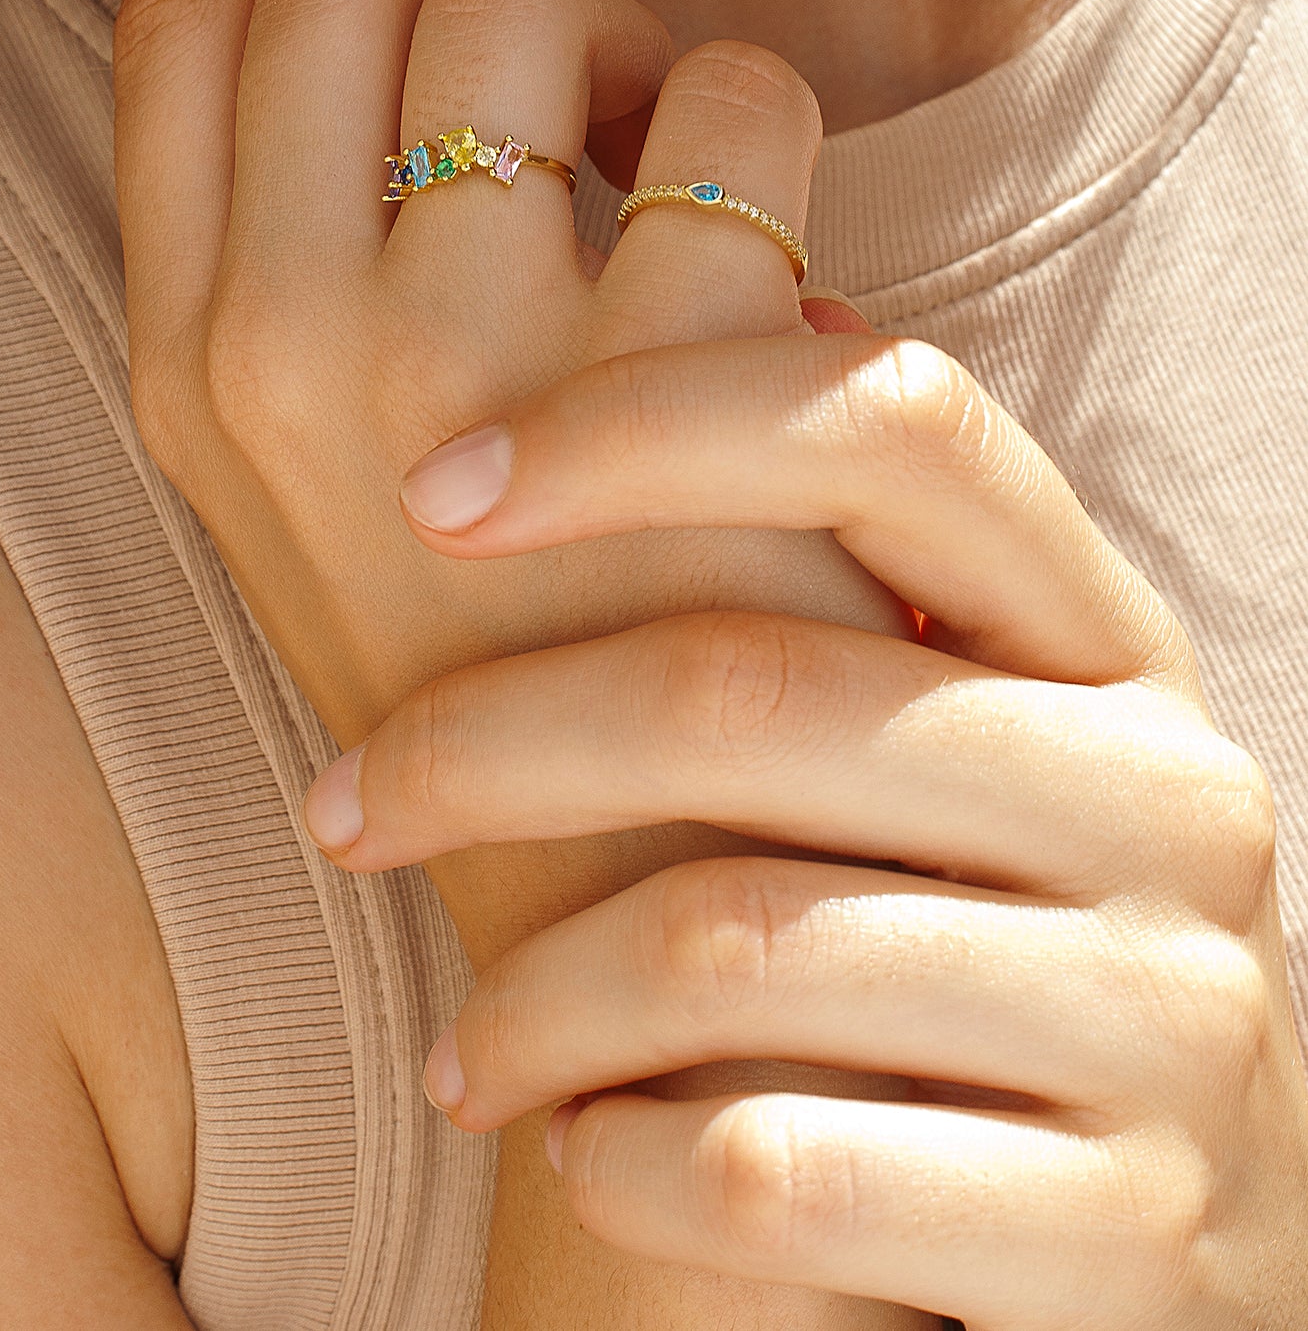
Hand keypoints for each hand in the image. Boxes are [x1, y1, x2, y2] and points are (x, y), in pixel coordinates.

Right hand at [112, 0, 908, 774]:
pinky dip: (773, 129)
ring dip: (630, 29)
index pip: (179, 20)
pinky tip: (773, 249)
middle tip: (573, 70)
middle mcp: (280, 345)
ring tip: (668, 164)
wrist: (627, 887)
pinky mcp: (645, 390)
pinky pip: (734, 100)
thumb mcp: (316, 461)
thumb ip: (305, 242)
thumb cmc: (502, 643)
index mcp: (188, 356)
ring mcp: (455, 366)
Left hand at [304, 332, 1307, 1327]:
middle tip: (345, 802)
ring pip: (741, 940)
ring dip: (536, 995)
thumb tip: (764, 285)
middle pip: (755, 683)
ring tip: (460, 1044)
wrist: (1139, 1267)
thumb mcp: (954, 741)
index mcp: (1104, 638)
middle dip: (490, 742)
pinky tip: (584, 1157)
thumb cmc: (970, 957)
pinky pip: (782, 1169)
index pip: (890, 420)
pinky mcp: (1128, 1241)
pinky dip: (626, 1161)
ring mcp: (1172, 1018)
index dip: (646, 416)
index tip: (434, 486)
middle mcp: (1169, 794)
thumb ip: (863, 564)